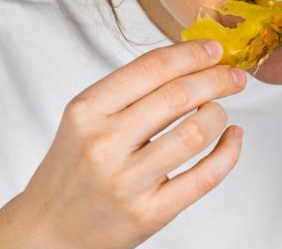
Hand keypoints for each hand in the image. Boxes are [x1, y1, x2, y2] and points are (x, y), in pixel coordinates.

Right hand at [9, 41, 245, 248]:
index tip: (214, 50)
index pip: (152, 67)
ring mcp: (126, 182)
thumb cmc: (75, 166)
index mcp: (88, 110)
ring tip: (219, 110)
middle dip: (217, 79)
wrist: (48, 230)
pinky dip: (229, 153)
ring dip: (218, 114)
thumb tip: (191, 59)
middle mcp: (104, 144)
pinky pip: (204, 177)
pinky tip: (232, 138)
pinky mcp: (149, 214)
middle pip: (179, 96)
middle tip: (234, 76)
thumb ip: (132, 87)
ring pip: (195, 133)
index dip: (191, 54)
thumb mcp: (87, 117)